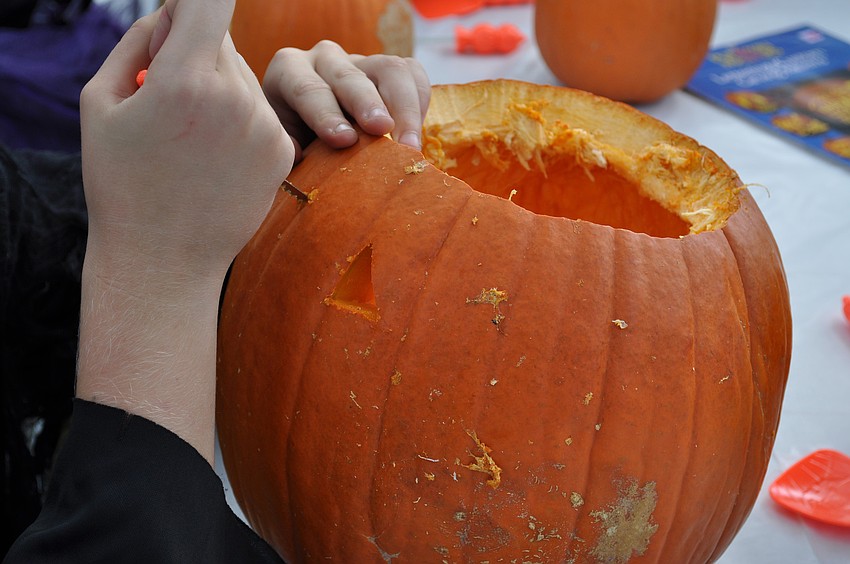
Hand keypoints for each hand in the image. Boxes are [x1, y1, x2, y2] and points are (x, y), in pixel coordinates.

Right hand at [76, 0, 292, 461]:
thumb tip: (175, 12)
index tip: (188, 11)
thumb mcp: (100, 102)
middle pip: (221, 41)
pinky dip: (240, 121)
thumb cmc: (121, 183)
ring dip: (220, 89)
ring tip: (190, 140)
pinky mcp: (282, 152)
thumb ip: (139, 40)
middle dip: (194, 53)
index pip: (208, 0)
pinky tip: (214, 160)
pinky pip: (261, 112)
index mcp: (184, 79)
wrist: (164, 262)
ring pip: (244, 77)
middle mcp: (236, 98)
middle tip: (166, 97)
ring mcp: (266, 127)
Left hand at [262, 40, 430, 159]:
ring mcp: (361, 61)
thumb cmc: (295, 147)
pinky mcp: (389, 71)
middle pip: (350, 76)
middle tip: (382, 130)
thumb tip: (300, 153)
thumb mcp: (280, 147)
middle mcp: (325, 59)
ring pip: (390, 69)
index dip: (325, 114)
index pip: (307, 88)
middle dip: (367, 103)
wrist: (315, 139)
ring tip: (410, 146)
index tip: (344, 140)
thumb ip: (284, 149)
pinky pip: (413, 74)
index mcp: (289, 72)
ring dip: (404, 108)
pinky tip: (417, 134)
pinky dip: (420, 102)